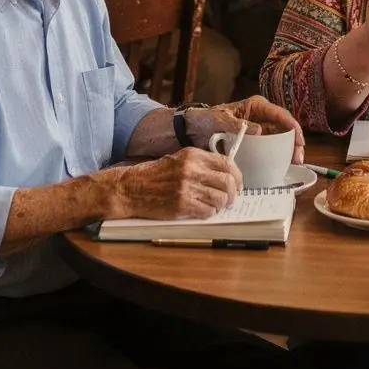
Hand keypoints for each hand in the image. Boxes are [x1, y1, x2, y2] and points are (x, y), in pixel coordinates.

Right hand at [110, 147, 241, 219]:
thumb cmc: (154, 175)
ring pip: (220, 198)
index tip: (238, 184)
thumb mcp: (178, 159)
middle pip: (228, 182)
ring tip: (215, 206)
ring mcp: (186, 188)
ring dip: (221, 205)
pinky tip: (202, 211)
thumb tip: (225, 173)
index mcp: (193, 155)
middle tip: (230, 198)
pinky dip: (208, 213)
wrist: (130, 188)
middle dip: (233, 193)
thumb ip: (201, 163)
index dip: (237, 176)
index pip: (227, 163)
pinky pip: (207, 211)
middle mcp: (192, 170)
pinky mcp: (181, 205)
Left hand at [187, 98, 304, 164]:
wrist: (194, 129)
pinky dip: (278, 155)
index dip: (292, 125)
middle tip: (299, 157)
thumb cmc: (207, 119)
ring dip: (290, 150)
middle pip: (285, 127)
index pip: (280, 114)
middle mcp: (262, 117)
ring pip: (281, 138)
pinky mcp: (255, 142)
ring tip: (295, 163)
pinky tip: (282, 165)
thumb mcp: (220, 119)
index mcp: (256, 106)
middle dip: (295, 141)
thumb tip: (260, 130)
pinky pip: (271, 147)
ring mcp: (260, 130)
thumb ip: (238, 124)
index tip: (299, 139)